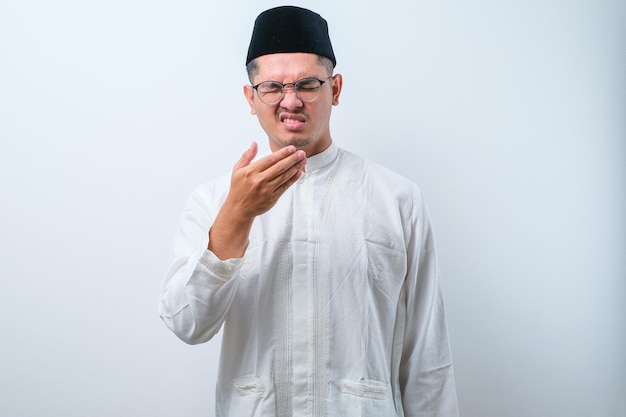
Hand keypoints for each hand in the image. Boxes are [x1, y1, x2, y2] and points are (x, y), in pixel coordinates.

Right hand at [208, 142, 306, 258]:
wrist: (239, 208)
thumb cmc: (238, 188)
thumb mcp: (237, 170)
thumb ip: (247, 156)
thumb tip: (254, 143)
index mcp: (251, 171)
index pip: (270, 159)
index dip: (282, 153)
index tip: (292, 148)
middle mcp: (259, 180)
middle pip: (280, 167)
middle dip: (292, 159)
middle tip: (302, 153)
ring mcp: (267, 190)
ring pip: (284, 176)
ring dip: (295, 168)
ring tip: (303, 161)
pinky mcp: (272, 198)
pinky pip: (285, 186)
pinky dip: (292, 179)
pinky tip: (298, 172)